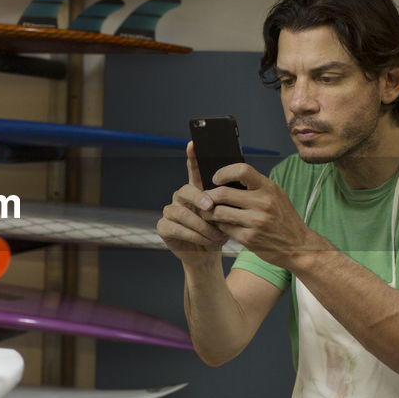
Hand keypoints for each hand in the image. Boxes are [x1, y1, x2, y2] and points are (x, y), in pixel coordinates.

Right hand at [157, 142, 228, 261]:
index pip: (193, 170)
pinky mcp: (164, 227)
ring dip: (200, 224)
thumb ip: (225, 202)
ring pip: (181, 212)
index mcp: (196, 190)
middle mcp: (180, 197)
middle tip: (210, 206)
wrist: (208, 254)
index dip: (192, 157)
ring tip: (215, 234)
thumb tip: (234, 192)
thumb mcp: (226, 215)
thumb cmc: (218, 231)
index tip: (193, 143)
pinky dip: (192, 235)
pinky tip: (205, 240)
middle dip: (198, 198)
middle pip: (185, 190)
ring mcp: (170, 211)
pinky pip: (175, 227)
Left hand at [202, 163, 327, 268]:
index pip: (242, 170)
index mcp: (269, 188)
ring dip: (209, 212)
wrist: (298, 247)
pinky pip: (224, 228)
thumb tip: (227, 178)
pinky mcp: (249, 239)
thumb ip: (256, 186)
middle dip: (209, 195)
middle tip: (205, 198)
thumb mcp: (276, 196)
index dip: (224, 172)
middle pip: (223, 193)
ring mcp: (255, 222)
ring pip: (219, 212)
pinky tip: (219, 225)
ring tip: (209, 212)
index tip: (216, 179)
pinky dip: (218, 226)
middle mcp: (263, 203)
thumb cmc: (284, 218)